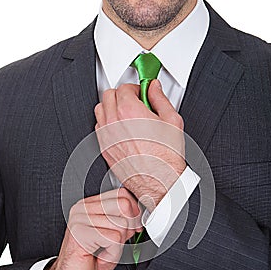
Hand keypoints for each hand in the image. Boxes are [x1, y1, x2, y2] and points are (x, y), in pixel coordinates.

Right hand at [39, 188, 141, 269]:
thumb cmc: (90, 261)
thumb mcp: (113, 237)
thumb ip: (124, 221)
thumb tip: (140, 214)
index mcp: (89, 205)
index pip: (122, 194)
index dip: (134, 212)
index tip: (133, 227)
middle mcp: (82, 208)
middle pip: (124, 206)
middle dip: (128, 228)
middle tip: (115, 242)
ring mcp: (79, 219)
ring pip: (120, 225)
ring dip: (118, 245)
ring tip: (103, 250)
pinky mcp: (79, 233)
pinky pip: (113, 239)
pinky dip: (113, 252)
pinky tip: (100, 255)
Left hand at [94, 80, 185, 211]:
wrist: (159, 182)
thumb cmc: (166, 157)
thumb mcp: (172, 120)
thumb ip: (160, 99)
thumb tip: (154, 88)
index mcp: (130, 112)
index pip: (124, 87)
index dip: (135, 88)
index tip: (142, 93)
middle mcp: (114, 123)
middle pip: (109, 95)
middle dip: (122, 95)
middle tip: (135, 101)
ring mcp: (107, 137)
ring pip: (100, 110)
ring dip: (112, 107)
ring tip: (127, 114)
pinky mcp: (104, 149)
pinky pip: (99, 127)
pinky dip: (107, 123)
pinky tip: (121, 128)